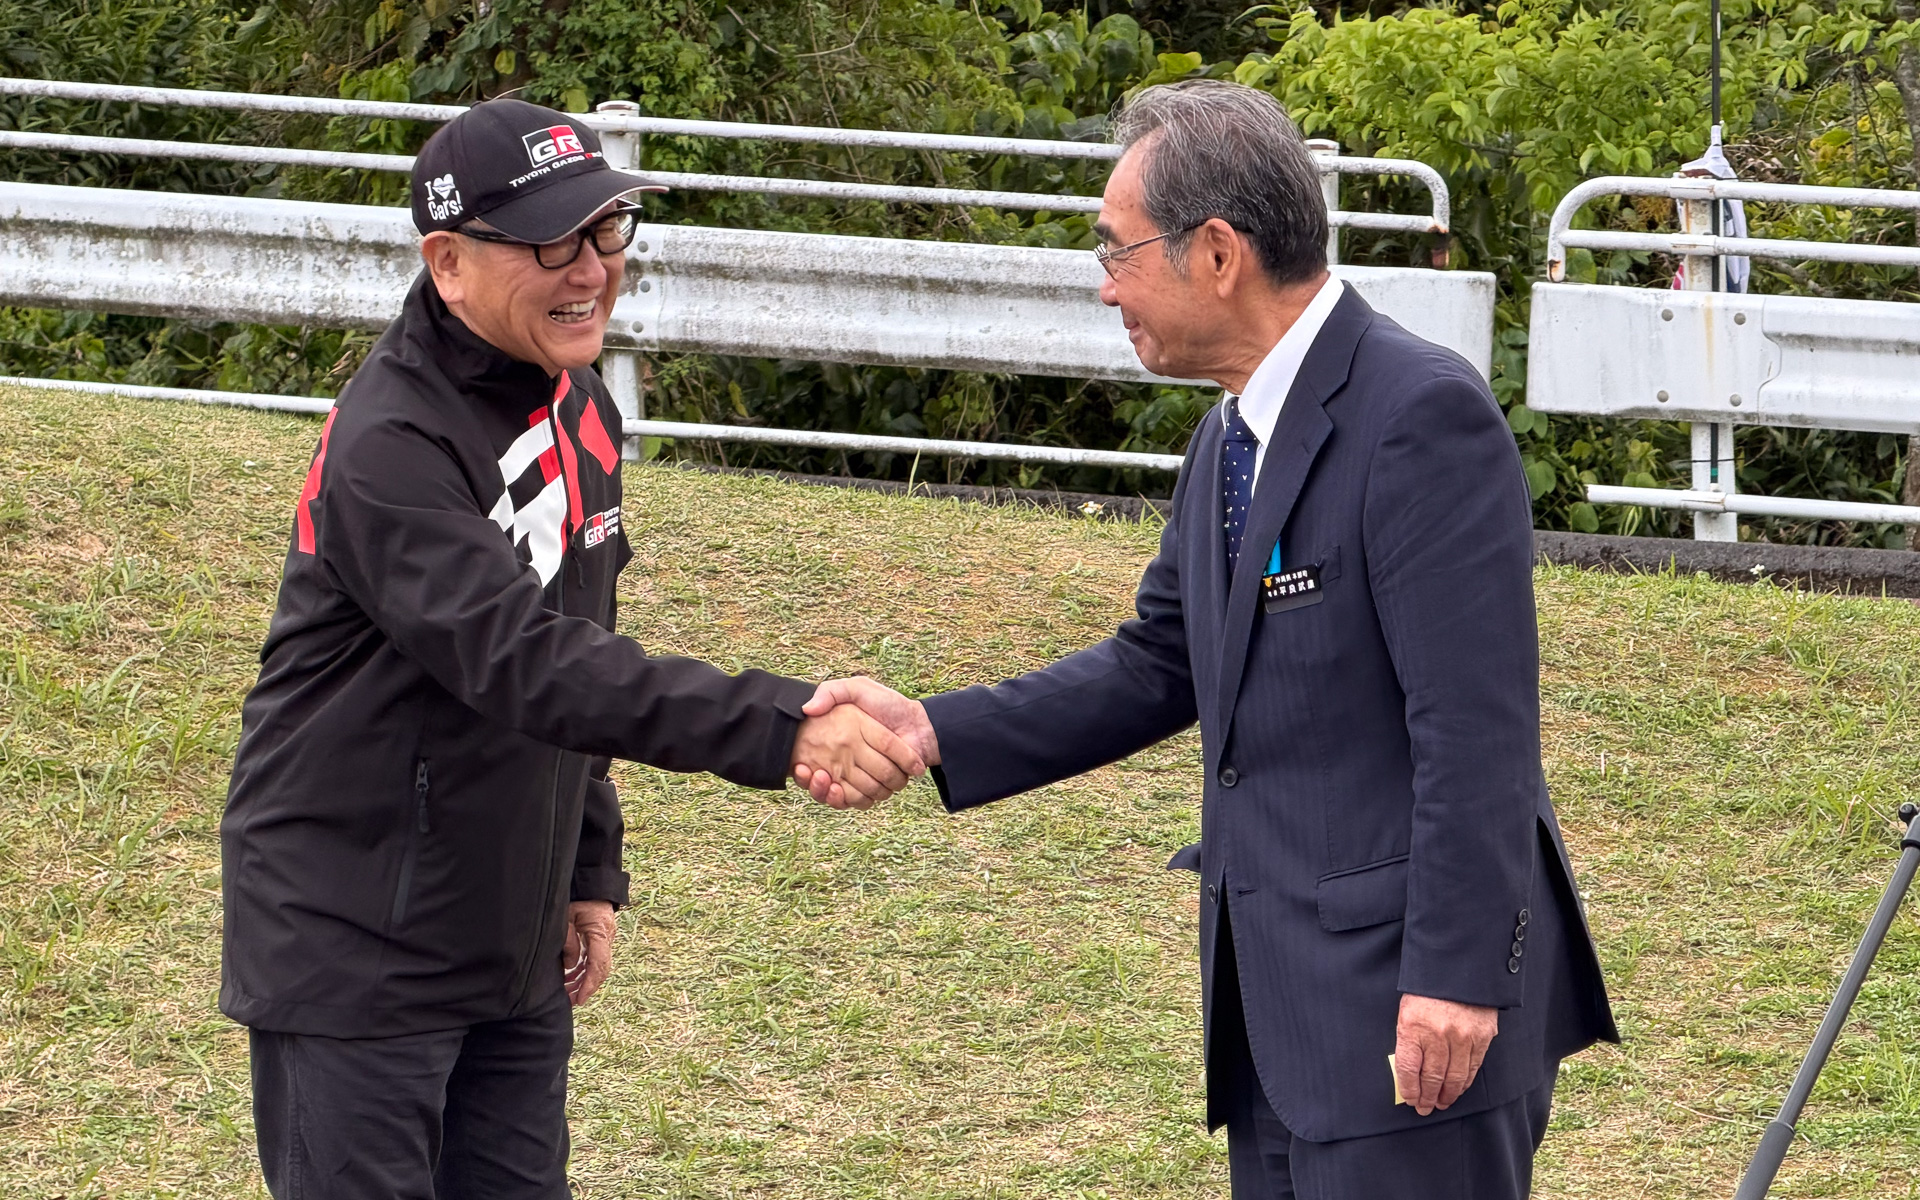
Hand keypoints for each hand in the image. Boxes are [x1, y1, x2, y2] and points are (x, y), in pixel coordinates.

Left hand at [562, 900, 616, 1006]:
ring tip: (567, 993)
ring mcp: (606, 938)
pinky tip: (570, 978)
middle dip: (587, 987)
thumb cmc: (578, 898)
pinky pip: (594, 958)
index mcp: (601, 931)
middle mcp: (607, 937)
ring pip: (597, 966)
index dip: (590, 984)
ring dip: (583, 980)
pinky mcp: (601, 938)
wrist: (592, 883)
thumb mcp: (567, 917)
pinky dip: (583, 970)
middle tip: (571, 1002)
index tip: (580, 998)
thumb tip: (571, 967)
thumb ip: (568, 941)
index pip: (598, 964)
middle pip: (601, 969)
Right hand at [790, 699, 925, 809]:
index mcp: (840, 739)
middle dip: (813, 780)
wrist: (921, 727)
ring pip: (834, 792)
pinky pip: (853, 801)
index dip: (801, 768)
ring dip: (823, 790)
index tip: (798, 765)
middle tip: (807, 771)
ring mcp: (859, 776)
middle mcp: (846, 759)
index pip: (812, 758)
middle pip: (821, 779)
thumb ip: (832, 691)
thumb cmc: (891, 705)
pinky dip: (843, 800)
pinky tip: (835, 789)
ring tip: (820, 777)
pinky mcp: (872, 789)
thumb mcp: (858, 688)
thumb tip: (807, 709)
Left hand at [1394, 993, 1497, 1114]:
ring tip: (1442, 1103)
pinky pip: (1473, 1067)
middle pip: (1433, 1077)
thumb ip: (1408, 1042)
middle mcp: (1439, 1034)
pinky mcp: (1482, 1036)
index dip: (1410, 1089)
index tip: (1411, 1100)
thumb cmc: (1427, 992)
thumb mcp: (1407, 1012)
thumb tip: (1410, 1075)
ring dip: (1448, 1094)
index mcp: (1414, 1026)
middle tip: (1426, 1109)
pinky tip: (1458, 1088)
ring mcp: (1463, 1036)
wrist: (1458, 970)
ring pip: (1455, 1077)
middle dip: (1428, 1097)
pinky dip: (1465, 1082)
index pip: (1409, 1069)